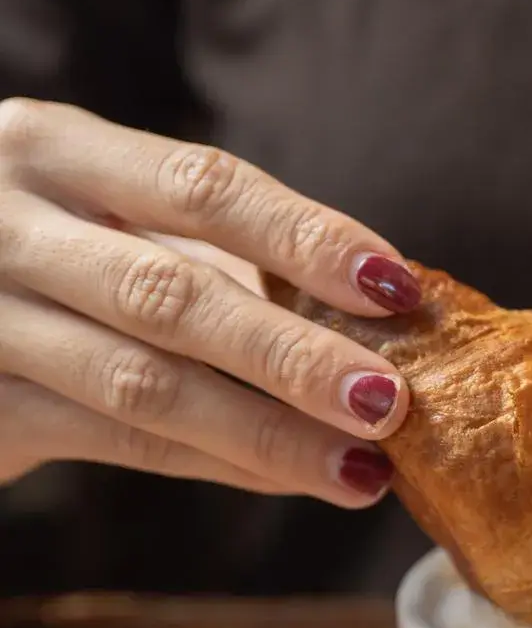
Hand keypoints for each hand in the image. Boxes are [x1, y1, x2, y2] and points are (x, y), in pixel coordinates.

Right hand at [0, 99, 421, 505]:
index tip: (397, 287)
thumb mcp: (102, 213)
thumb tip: (371, 305)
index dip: (305, 237)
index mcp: (53, 151)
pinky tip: (291, 476)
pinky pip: (118, 441)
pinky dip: (217, 462)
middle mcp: (4, 225)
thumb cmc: (42, 250)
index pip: (199, 186)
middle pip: (171, 295)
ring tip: (362, 463)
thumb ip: (207, 246)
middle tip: (390, 401)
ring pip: (144, 384)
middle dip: (293, 354)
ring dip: (268, 431)